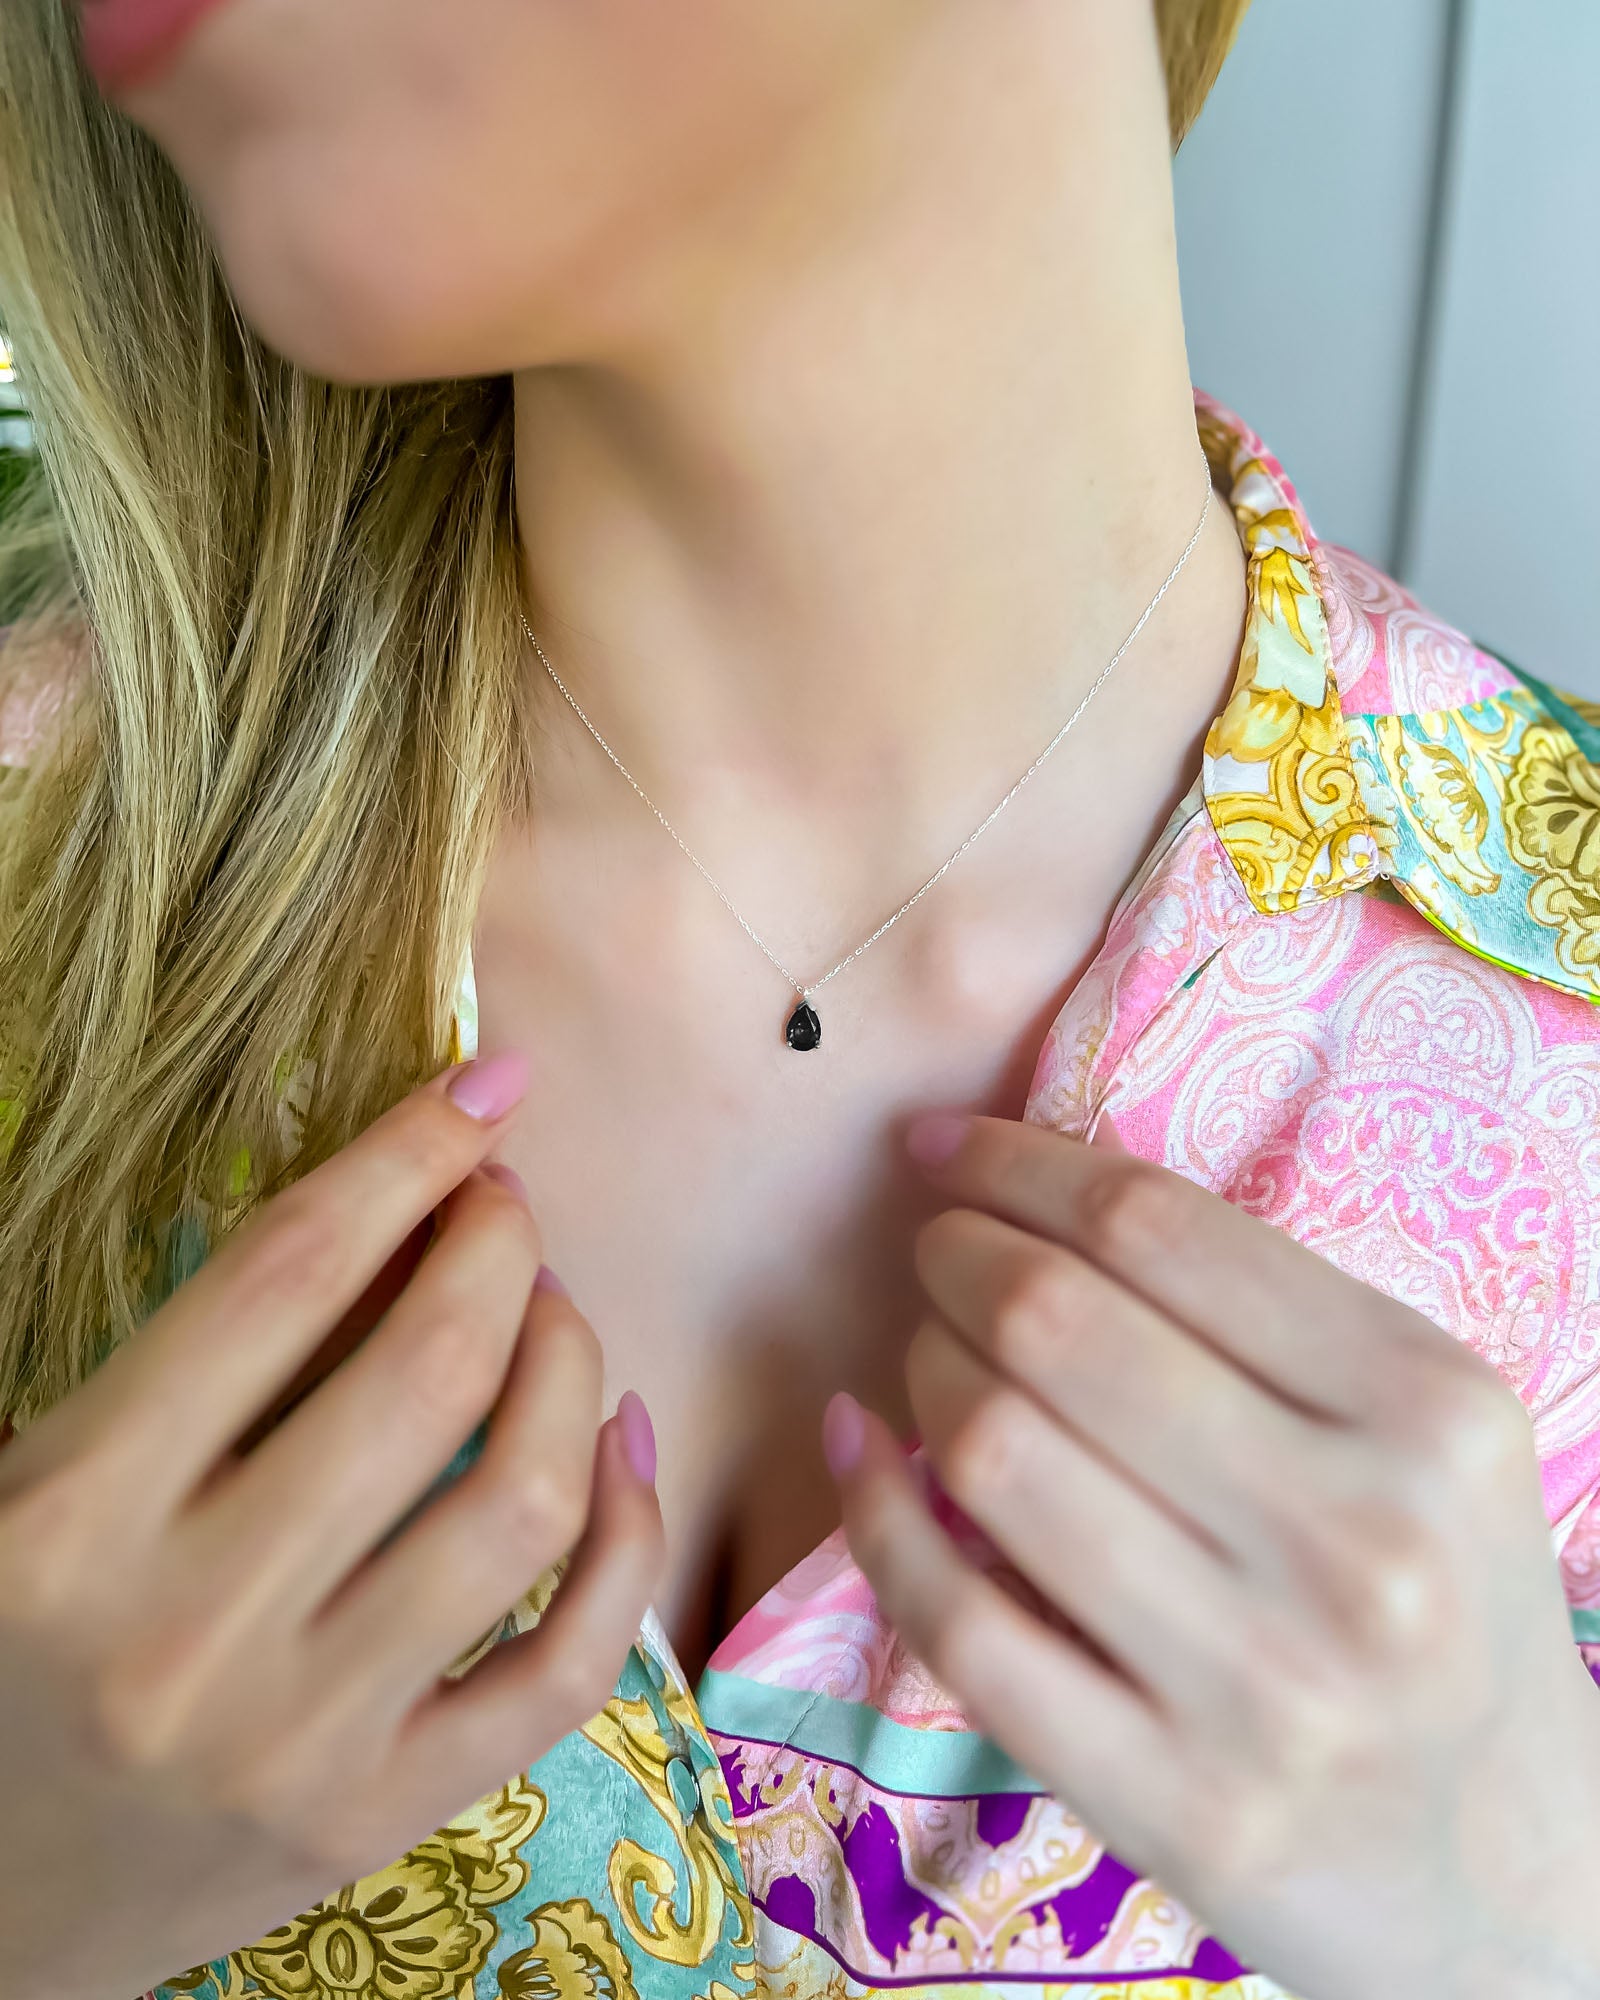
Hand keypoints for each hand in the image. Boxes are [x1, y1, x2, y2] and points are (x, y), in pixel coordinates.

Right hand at [0, 1054, 661, 1999]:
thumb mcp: (23, 1486)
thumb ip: (170, 1364)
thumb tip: (378, 1215)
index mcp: (67, 1521)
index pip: (282, 1280)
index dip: (405, 1158)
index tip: (484, 1088)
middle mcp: (187, 1632)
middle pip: (424, 1374)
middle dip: (497, 1249)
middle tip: (503, 1209)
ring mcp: (300, 1741)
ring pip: (520, 1508)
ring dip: (571, 1369)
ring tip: (553, 1314)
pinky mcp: (380, 1821)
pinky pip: (565, 1668)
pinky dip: (626, 1539)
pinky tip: (622, 1447)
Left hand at [826, 1113, 1599, 1999]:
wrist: (1517, 1879)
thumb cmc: (1447, 1608)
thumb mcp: (1423, 1437)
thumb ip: (1270, 1321)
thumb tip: (1040, 1195)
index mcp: (1428, 1411)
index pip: (1160, 1229)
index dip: (1018, 1164)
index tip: (943, 1146)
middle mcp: (1358, 1541)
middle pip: (1057, 1325)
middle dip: (951, 1255)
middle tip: (931, 1250)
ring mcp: (1266, 1686)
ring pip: (995, 1452)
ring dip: (920, 1369)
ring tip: (925, 1353)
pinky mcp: (1180, 1808)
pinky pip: (961, 1622)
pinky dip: (875, 1510)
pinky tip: (857, 1447)